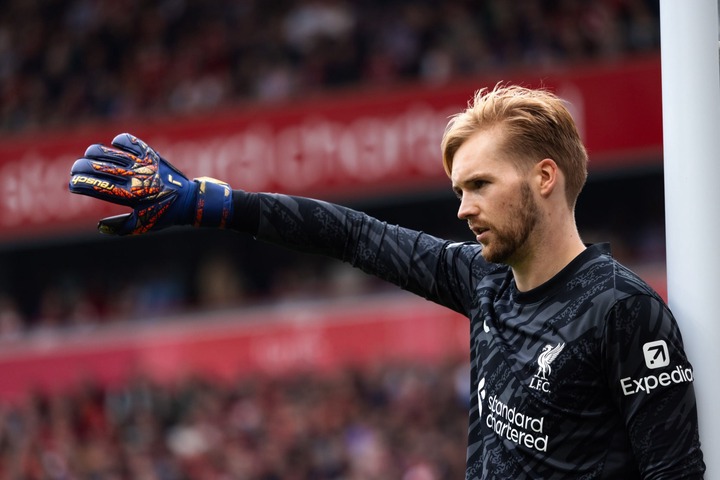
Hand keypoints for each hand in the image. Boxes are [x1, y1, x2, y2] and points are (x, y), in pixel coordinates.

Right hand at [69, 133, 231, 234]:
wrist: (189, 199)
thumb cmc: (164, 214)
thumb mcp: (143, 225)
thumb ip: (120, 227)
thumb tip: (98, 226)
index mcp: (131, 196)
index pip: (97, 187)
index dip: (80, 183)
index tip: (72, 184)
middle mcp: (135, 177)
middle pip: (98, 167)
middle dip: (81, 167)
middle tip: (75, 170)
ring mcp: (142, 164)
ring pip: (109, 151)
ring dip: (94, 152)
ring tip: (89, 156)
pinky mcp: (150, 154)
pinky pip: (129, 141)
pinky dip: (118, 141)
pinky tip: (114, 146)